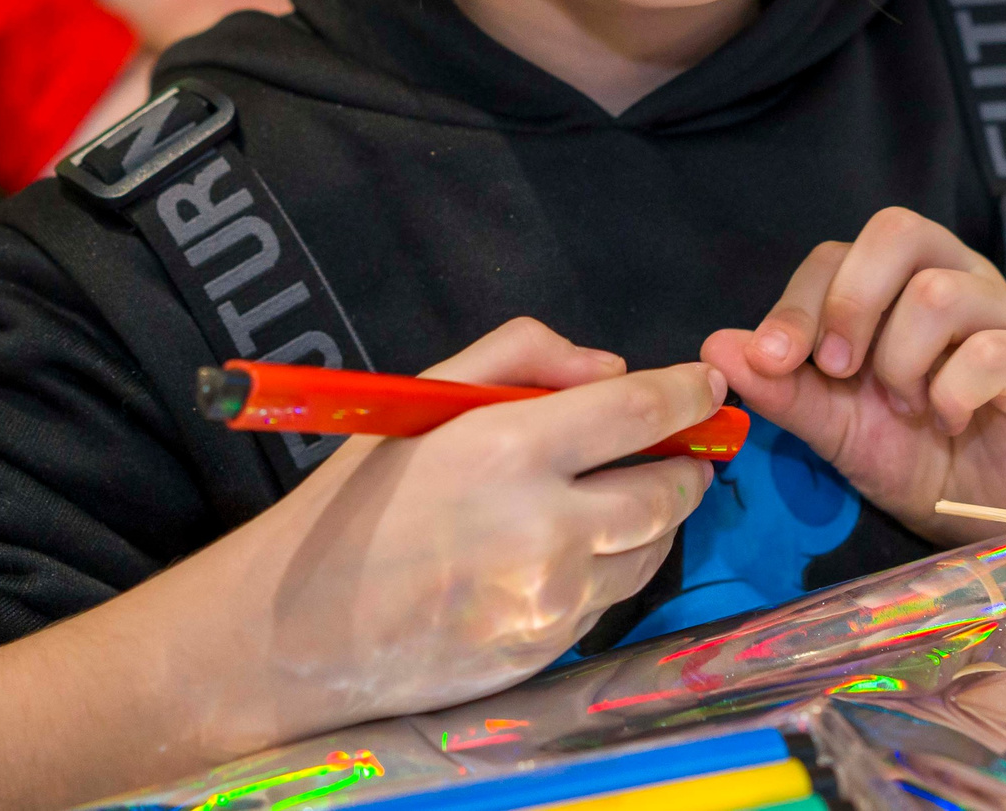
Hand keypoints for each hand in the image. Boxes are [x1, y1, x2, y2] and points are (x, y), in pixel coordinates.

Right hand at [192, 319, 719, 740]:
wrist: (298, 630)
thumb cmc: (357, 501)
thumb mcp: (423, 398)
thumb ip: (521, 356)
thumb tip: (610, 368)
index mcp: (509, 450)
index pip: (640, 411)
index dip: (689, 393)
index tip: (707, 385)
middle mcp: (543, 528)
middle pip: (666, 489)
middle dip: (687, 462)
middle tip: (684, 447)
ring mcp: (550, 600)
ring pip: (650, 549)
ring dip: (658, 517)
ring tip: (635, 493)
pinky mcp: (547, 650)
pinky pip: (611, 597)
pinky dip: (613, 566)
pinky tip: (582, 548)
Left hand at [701, 208, 1005, 544]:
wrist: (987, 514)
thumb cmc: (914, 454)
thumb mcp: (834, 426)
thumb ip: (782, 388)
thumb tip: (718, 347)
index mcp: (897, 283)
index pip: (840, 252)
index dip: (801, 301)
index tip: (777, 360)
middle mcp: (952, 277)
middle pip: (897, 231)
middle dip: (851, 303)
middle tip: (839, 371)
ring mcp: (1001, 313)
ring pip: (937, 292)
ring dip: (902, 362)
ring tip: (907, 406)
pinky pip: (986, 351)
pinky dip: (949, 396)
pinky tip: (948, 422)